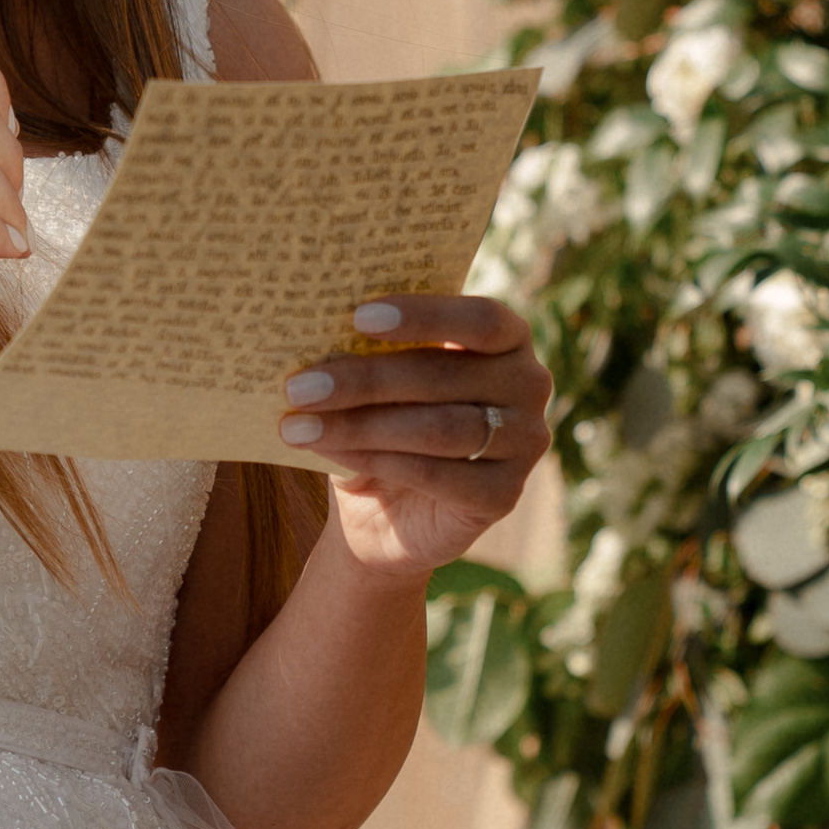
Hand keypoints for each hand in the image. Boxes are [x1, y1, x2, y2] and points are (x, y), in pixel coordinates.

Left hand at [276, 294, 549, 582]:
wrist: (382, 513)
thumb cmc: (379, 420)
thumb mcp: (375, 381)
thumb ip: (367, 348)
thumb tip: (315, 325)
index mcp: (508, 337)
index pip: (480, 319)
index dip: (424, 315)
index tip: (358, 317)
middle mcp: (529, 384)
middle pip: (444, 375)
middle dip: (364, 380)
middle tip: (298, 386)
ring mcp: (525, 442)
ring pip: (438, 428)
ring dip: (360, 426)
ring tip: (299, 426)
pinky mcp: (505, 496)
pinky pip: (439, 476)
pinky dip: (380, 462)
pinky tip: (332, 455)